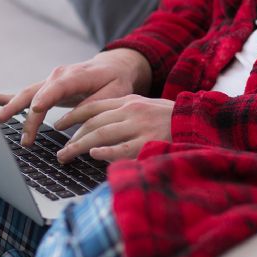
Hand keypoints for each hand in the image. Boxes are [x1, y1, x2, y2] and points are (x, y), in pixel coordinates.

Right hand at [0, 48, 151, 145]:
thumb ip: (94, 106)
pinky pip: (22, 94)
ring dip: (9, 108)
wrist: (113, 67)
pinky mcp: (44, 89)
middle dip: (18, 108)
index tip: (35, 109)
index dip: (45, 98)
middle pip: (34, 93)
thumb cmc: (116, 81)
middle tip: (4, 122)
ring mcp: (48, 81)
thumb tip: (71, 122)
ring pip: (24, 94)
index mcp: (76, 75)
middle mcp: (58, 76)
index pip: (57, 86)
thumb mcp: (115, 93)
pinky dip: (4, 98)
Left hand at [52, 95, 173, 162]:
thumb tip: (101, 130)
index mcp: (129, 101)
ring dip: (79, 146)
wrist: (199, 121)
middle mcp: (131, 111)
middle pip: (93, 123)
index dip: (72, 116)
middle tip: (60, 151)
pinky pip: (122, 147)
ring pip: (101, 134)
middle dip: (72, 137)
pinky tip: (93, 154)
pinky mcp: (149, 142)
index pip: (93, 106)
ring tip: (66, 156)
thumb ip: (124, 115)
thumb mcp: (146, 107)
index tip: (58, 124)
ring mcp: (140, 126)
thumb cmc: (171, 119)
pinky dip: (106, 150)